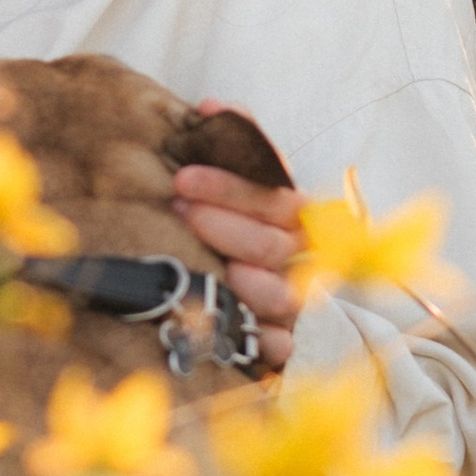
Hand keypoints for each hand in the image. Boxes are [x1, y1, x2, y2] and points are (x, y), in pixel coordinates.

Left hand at [170, 165, 304, 374]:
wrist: (212, 285)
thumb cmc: (207, 225)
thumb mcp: (214, 190)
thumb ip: (216, 163)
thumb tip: (196, 130)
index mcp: (293, 217)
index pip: (273, 199)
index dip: (228, 189)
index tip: (183, 181)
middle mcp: (298, 258)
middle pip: (269, 246)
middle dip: (219, 226)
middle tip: (178, 212)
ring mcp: (290, 301)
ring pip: (279, 296)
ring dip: (239, 283)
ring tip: (197, 270)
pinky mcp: (280, 339)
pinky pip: (282, 345)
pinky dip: (260, 340)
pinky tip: (227, 330)